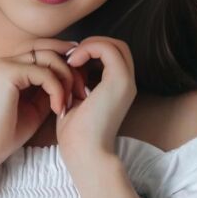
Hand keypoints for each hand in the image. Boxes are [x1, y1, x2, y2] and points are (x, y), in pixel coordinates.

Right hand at [0, 38, 86, 174]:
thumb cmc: (9, 133)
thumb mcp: (38, 107)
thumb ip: (51, 89)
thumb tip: (73, 77)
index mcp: (14, 68)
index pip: (46, 51)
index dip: (68, 62)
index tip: (82, 83)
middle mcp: (9, 61)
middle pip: (50, 50)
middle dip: (72, 69)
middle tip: (82, 92)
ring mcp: (6, 64)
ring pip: (49, 57)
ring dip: (66, 79)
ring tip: (69, 103)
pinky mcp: (7, 72)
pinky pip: (44, 72)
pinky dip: (57, 89)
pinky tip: (58, 108)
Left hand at [55, 36, 136, 163]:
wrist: (85, 153)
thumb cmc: (76, 135)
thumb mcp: (76, 101)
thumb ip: (78, 82)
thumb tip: (70, 65)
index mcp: (118, 89)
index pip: (112, 56)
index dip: (91, 51)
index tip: (70, 63)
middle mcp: (126, 83)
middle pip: (117, 46)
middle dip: (92, 45)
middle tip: (71, 58)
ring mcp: (126, 81)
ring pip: (115, 44)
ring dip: (90, 46)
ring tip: (71, 61)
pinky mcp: (119, 81)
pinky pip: (107, 49)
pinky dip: (88, 49)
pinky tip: (72, 63)